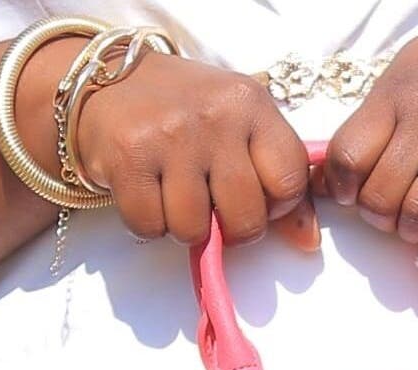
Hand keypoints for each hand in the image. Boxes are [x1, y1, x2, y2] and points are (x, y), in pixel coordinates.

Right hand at [60, 50, 319, 250]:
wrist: (110, 80)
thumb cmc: (187, 110)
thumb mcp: (242, 126)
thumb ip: (279, 179)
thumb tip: (307, 241)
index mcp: (252, 104)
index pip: (290, 181)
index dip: (276, 206)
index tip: (255, 195)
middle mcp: (214, 117)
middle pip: (245, 218)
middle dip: (230, 228)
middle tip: (212, 203)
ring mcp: (170, 137)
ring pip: (193, 230)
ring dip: (183, 226)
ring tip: (174, 193)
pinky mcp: (129, 158)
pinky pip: (150, 227)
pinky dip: (147, 223)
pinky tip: (146, 192)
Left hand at [322, 3, 417, 264]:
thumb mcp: (411, 66)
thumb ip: (380, 113)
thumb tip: (347, 162)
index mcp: (398, 94)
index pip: (349, 154)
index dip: (340, 185)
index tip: (346, 193)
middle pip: (381, 192)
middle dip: (375, 216)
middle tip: (383, 214)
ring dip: (407, 232)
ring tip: (409, 228)